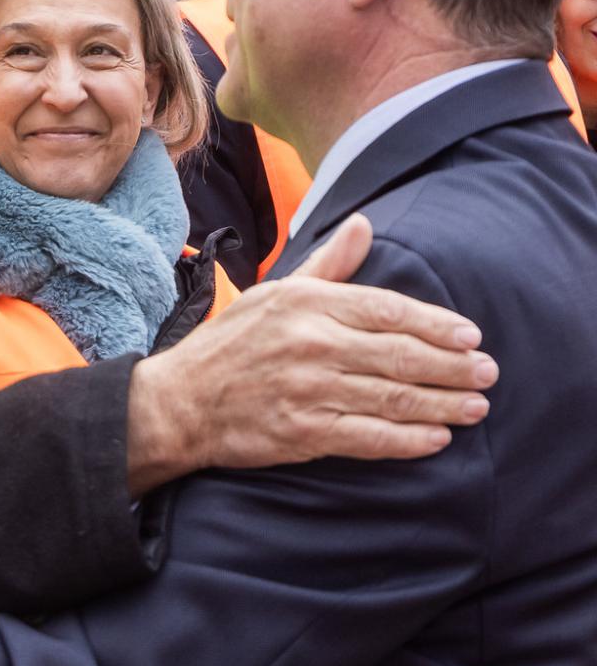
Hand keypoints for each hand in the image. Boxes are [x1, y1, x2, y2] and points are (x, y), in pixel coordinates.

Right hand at [127, 213, 495, 493]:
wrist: (179, 402)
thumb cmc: (231, 345)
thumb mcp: (275, 294)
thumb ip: (328, 266)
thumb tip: (363, 224)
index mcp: (306, 304)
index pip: (387, 309)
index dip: (436, 324)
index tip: (471, 336)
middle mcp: (310, 344)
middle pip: (399, 355)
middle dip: (452, 367)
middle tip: (487, 373)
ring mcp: (306, 390)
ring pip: (392, 397)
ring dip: (442, 404)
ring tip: (473, 407)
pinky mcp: (301, 432)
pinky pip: (368, 437)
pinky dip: (408, 441)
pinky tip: (435, 439)